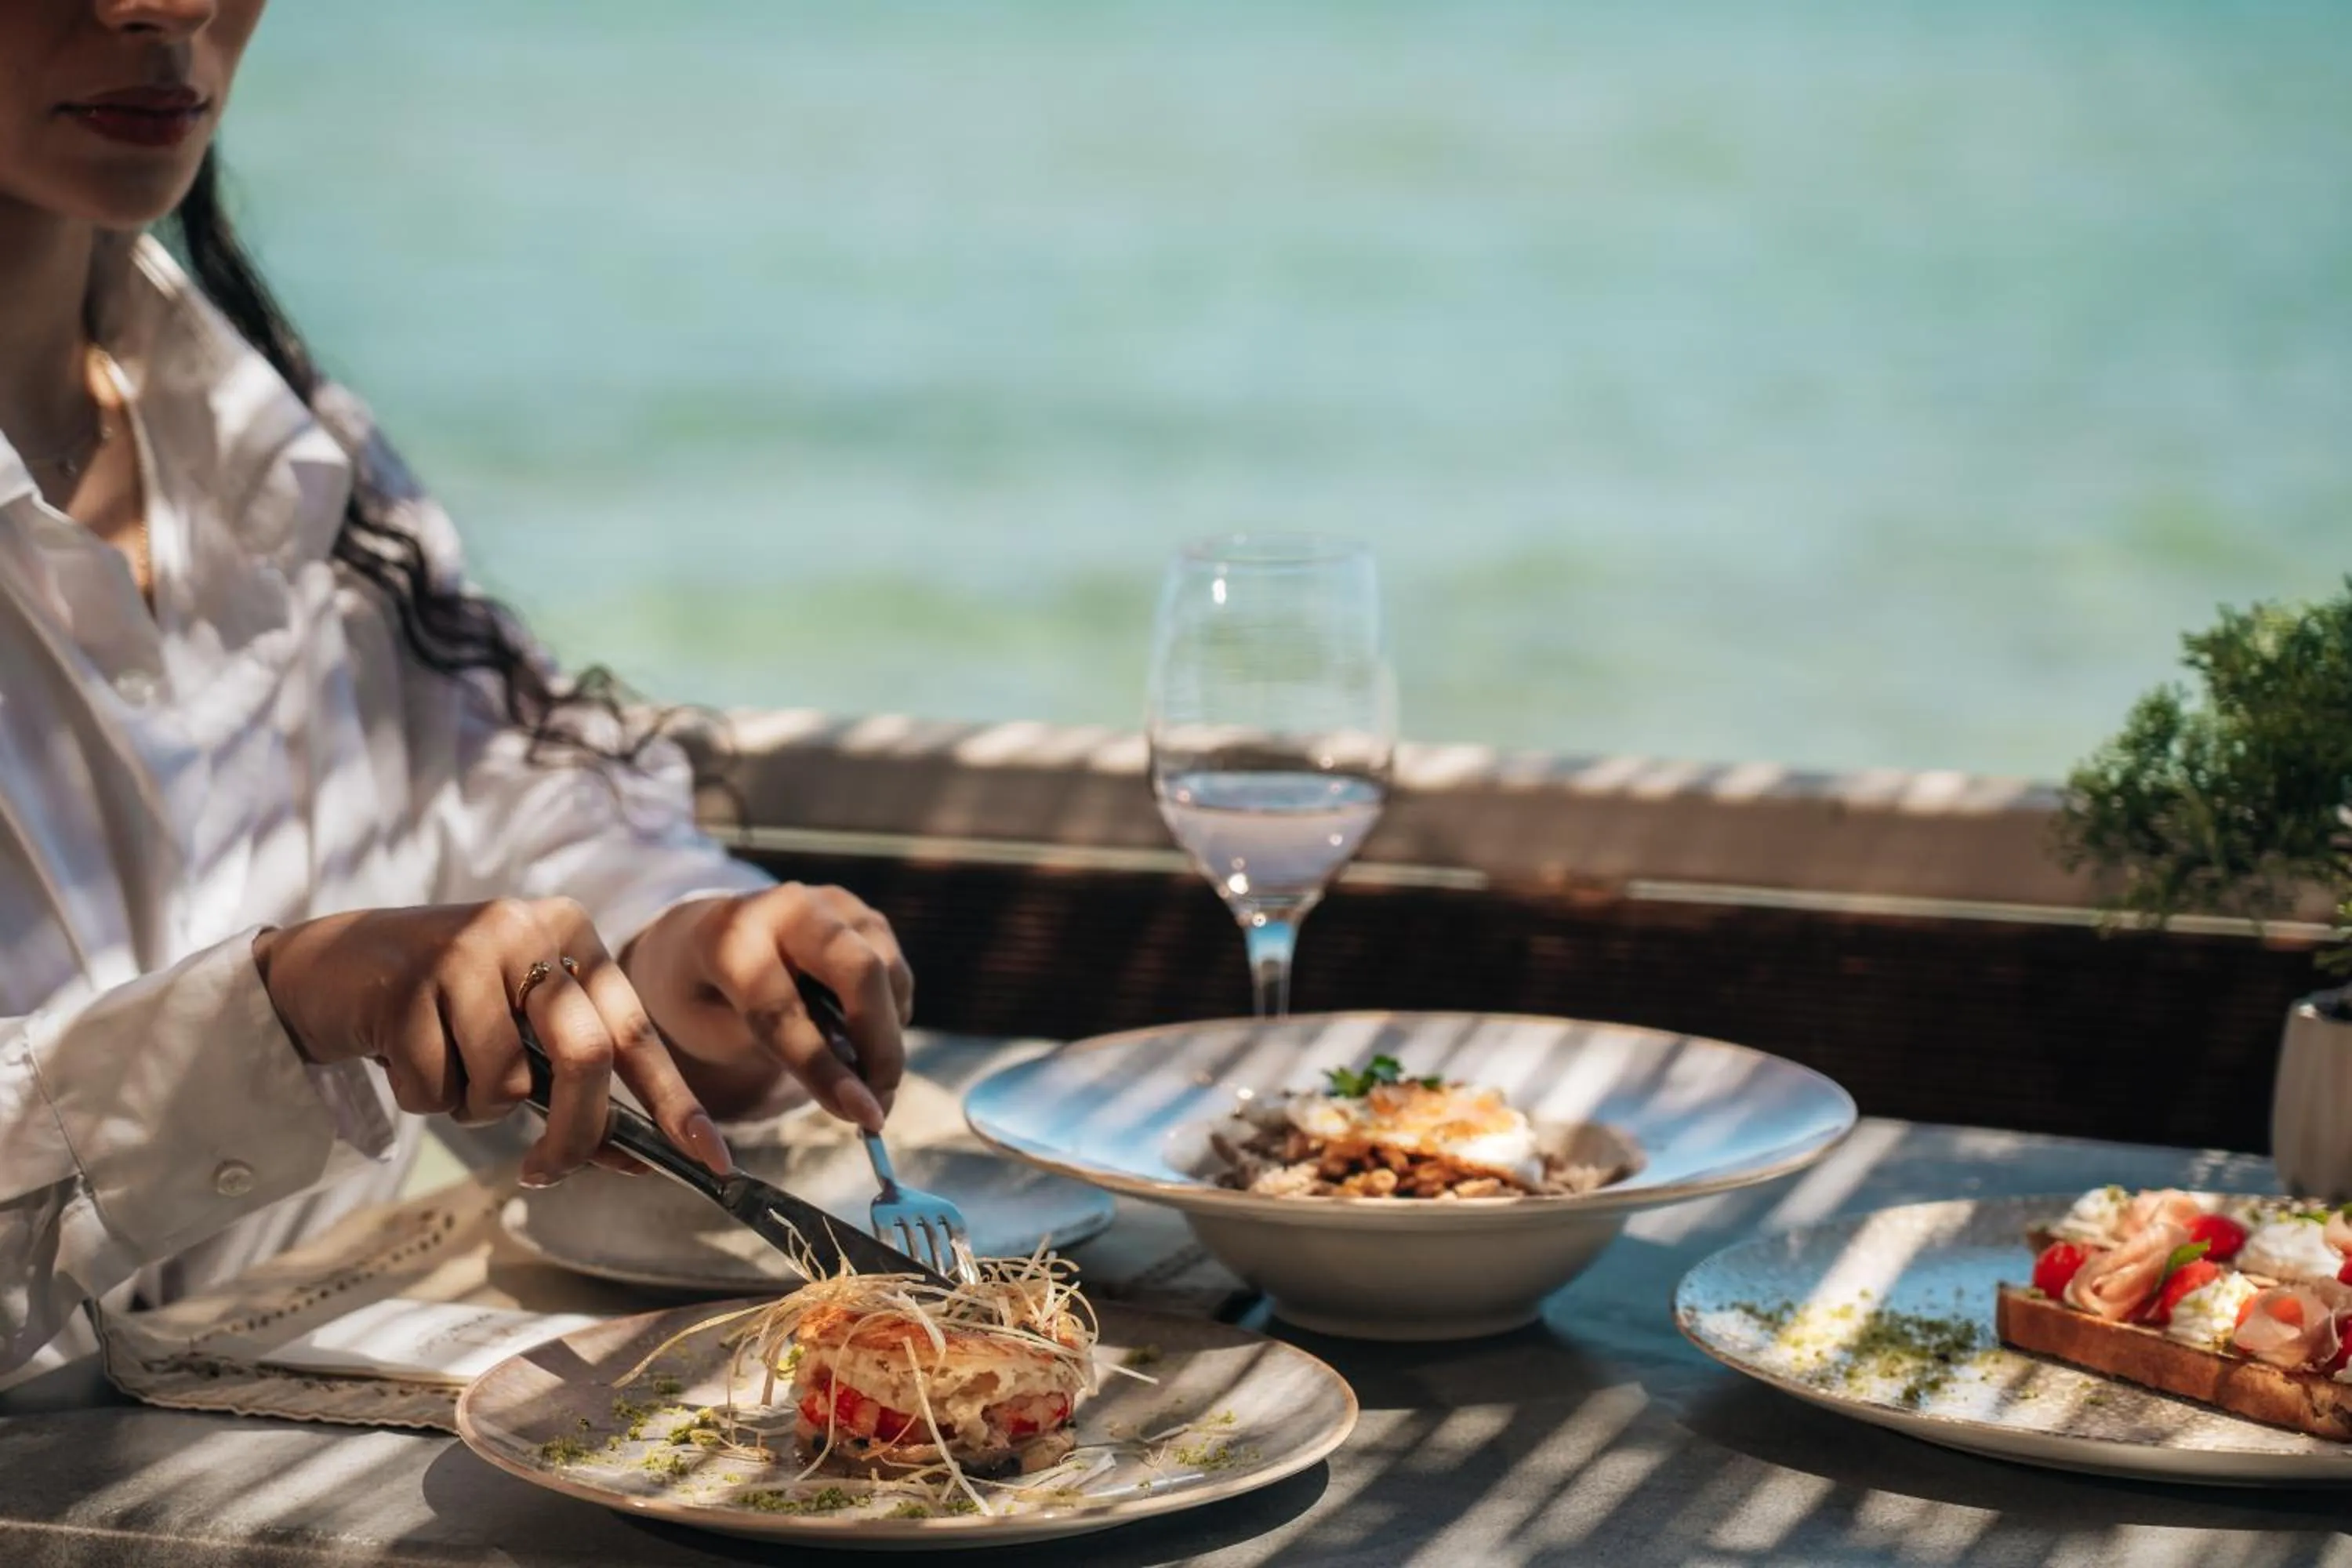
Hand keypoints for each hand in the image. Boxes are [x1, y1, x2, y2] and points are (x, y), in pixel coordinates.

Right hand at [251, 900, 731, 1185]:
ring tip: (444, 1066)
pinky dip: (422, 1097)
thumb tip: (638, 1158)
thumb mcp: (517, 1029)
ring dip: (474, 1109)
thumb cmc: (442, 1007)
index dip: (675, 1101)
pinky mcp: (408, 984)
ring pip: (506, 1086)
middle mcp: (530, 929)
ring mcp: (468, 950)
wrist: (325, 967)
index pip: (636, 1030)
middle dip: (575, 1132)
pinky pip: (437, 1090)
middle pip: (584, 1057)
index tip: (713, 1159)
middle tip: (546, 1171)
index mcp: (573, 932)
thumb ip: (573, 1080)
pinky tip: (400, 1055)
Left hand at [620, 883, 913, 1130]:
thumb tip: (858, 1094)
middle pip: (860, 970)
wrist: (704, 937)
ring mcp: (831, 903)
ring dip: (889, 1036)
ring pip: (889, 972)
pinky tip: (860, 1039)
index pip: (783, 1010)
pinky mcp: (861, 914)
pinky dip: (890, 1016)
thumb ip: (777, 1055)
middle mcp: (786, 905)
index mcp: (729, 936)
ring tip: (865, 1078)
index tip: (863, 1115)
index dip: (824, 1068)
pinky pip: (896, 971)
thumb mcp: (711, 1033)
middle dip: (881, 1045)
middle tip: (881, 1105)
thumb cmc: (702, 997)